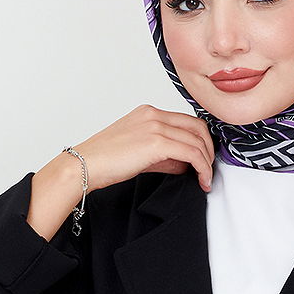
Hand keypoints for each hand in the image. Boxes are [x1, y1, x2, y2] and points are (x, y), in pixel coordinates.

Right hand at [72, 104, 215, 193]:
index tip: (204, 158)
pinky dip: (202, 167)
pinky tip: (201, 180)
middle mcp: (154, 115)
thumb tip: (185, 164)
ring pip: (197, 141)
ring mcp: (156, 126)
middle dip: (209, 150)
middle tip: (209, 170)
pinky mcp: (157, 142)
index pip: (188, 121)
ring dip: (206, 163)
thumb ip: (164, 155)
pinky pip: (191, 153)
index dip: (201, 141)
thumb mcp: (140, 152)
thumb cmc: (105, 161)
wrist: (84, 166)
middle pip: (198, 127)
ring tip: (205, 180)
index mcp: (149, 113)